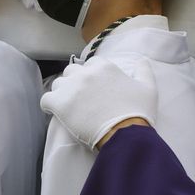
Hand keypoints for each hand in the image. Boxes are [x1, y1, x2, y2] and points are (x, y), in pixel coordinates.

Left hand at [41, 56, 157, 149]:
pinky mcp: (59, 104)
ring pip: (58, 84)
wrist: (125, 134)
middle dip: (76, 81)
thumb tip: (141, 60)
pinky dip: (50, 105)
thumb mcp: (148, 88)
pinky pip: (46, 99)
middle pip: (72, 71)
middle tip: (83, 97)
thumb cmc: (137, 112)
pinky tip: (57, 112)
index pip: (92, 63)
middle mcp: (85, 73)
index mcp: (105, 67)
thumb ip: (144, 71)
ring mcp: (71, 88)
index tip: (97, 86)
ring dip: (63, 93)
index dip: (94, 74)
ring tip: (71, 106)